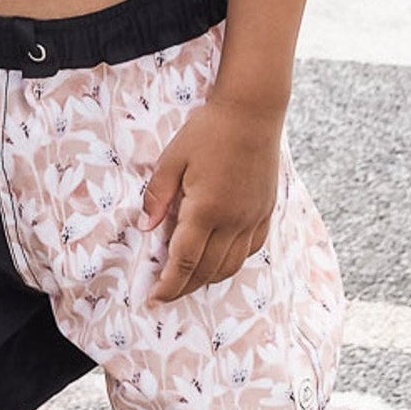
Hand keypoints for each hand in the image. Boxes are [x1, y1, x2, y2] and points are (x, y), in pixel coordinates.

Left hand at [140, 99, 282, 302]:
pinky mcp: (265, 212)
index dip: (169, 284)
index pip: (185, 261)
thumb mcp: (172, 158)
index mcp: (206, 209)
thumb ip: (157, 196)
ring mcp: (253, 219)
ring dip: (208, 280)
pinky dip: (232, 262)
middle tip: (166, 294)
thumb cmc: (208, 130)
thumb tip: (145, 229)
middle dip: (185, 287)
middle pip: (208, 270)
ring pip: (231, 265)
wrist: (252, 112)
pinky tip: (219, 260)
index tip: (154, 297)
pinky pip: (249, 250)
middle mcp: (233, 221)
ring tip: (189, 282)